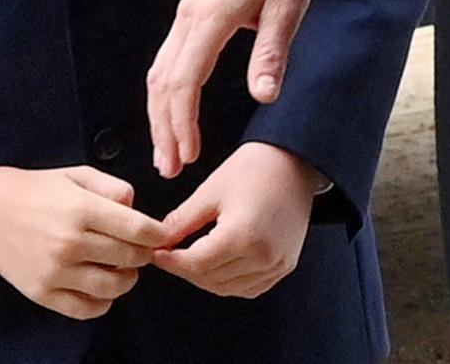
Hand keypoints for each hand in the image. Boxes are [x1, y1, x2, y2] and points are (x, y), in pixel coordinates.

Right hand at [0, 165, 166, 319]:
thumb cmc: (36, 189)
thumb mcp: (76, 174)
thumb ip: (112, 187)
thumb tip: (137, 208)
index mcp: (82, 209)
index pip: (138, 229)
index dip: (157, 234)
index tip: (161, 235)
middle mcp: (71, 242)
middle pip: (130, 258)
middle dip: (143, 254)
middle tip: (141, 249)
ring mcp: (56, 272)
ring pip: (113, 288)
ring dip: (127, 279)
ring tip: (123, 268)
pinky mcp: (43, 293)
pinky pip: (87, 309)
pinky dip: (103, 302)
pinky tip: (102, 287)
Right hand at [147, 0, 315, 176]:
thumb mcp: (286, 9)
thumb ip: (272, 53)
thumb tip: (263, 96)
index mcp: (210, 18)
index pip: (184, 79)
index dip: (181, 122)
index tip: (186, 156)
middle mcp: (188, 17)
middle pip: (162, 80)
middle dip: (163, 127)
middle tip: (168, 168)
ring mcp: (186, 15)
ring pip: (159, 71)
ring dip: (159, 113)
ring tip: (165, 152)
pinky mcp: (191, 14)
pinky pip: (167, 59)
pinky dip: (165, 92)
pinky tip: (171, 114)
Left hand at [151, 142, 319, 297]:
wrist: (293, 161)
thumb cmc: (254, 168)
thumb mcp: (211, 190)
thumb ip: (183, 220)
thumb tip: (160, 239)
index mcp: (243, 235)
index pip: (197, 263)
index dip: (172, 261)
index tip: (155, 254)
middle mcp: (263, 256)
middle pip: (211, 279)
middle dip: (186, 269)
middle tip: (169, 253)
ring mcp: (277, 265)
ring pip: (228, 288)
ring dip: (206, 277)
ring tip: (189, 257)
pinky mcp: (285, 266)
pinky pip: (249, 287)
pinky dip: (228, 281)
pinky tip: (217, 264)